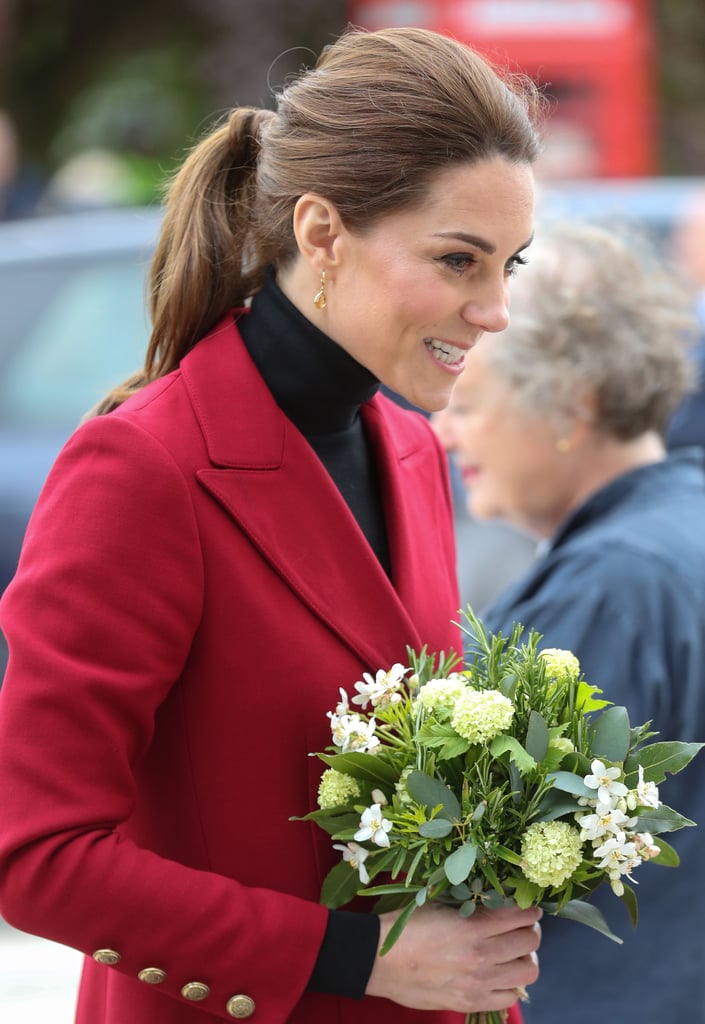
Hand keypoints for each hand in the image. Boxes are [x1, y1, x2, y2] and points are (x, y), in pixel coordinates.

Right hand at [365, 902, 540, 1012]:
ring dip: (525, 957)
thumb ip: (470, 905)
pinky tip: (501, 973)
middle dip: (530, 930)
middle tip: (523, 926)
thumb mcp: (439, 904)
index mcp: (472, 927)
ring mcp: (477, 983)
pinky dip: (511, 984)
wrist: (379, 960)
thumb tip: (496, 900)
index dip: (529, 910)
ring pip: (528, 971)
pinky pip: (510, 997)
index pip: (519, 916)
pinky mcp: (470, 1002)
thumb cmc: (407, 926)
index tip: (529, 907)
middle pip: (530, 942)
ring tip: (515, 951)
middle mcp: (480, 956)